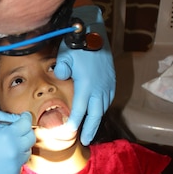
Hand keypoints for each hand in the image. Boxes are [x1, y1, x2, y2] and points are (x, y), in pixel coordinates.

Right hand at [0, 111, 34, 173]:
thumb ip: (1, 117)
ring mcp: (15, 167)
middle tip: (13, 131)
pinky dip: (13, 161)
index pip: (26, 123)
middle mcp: (15, 152)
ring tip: (3, 147)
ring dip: (20, 147)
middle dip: (25, 132)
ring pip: (26, 152)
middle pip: (31, 138)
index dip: (25, 117)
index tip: (23, 116)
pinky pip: (19, 165)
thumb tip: (15, 119)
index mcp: (7, 137)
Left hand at [54, 5, 115, 144]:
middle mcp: (99, 88)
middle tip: (85, 141)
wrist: (96, 32)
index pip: (80, 110)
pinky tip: (98, 112)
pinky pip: (108, 99)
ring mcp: (107, 84)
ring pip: (103, 108)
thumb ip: (61, 70)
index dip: (75, 123)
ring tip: (91, 129)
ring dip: (97, 120)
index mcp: (86, 86)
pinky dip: (103, 108)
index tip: (70, 132)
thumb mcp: (65, 56)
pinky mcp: (112, 80)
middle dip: (90, 129)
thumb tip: (60, 76)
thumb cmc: (78, 44)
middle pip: (96, 115)